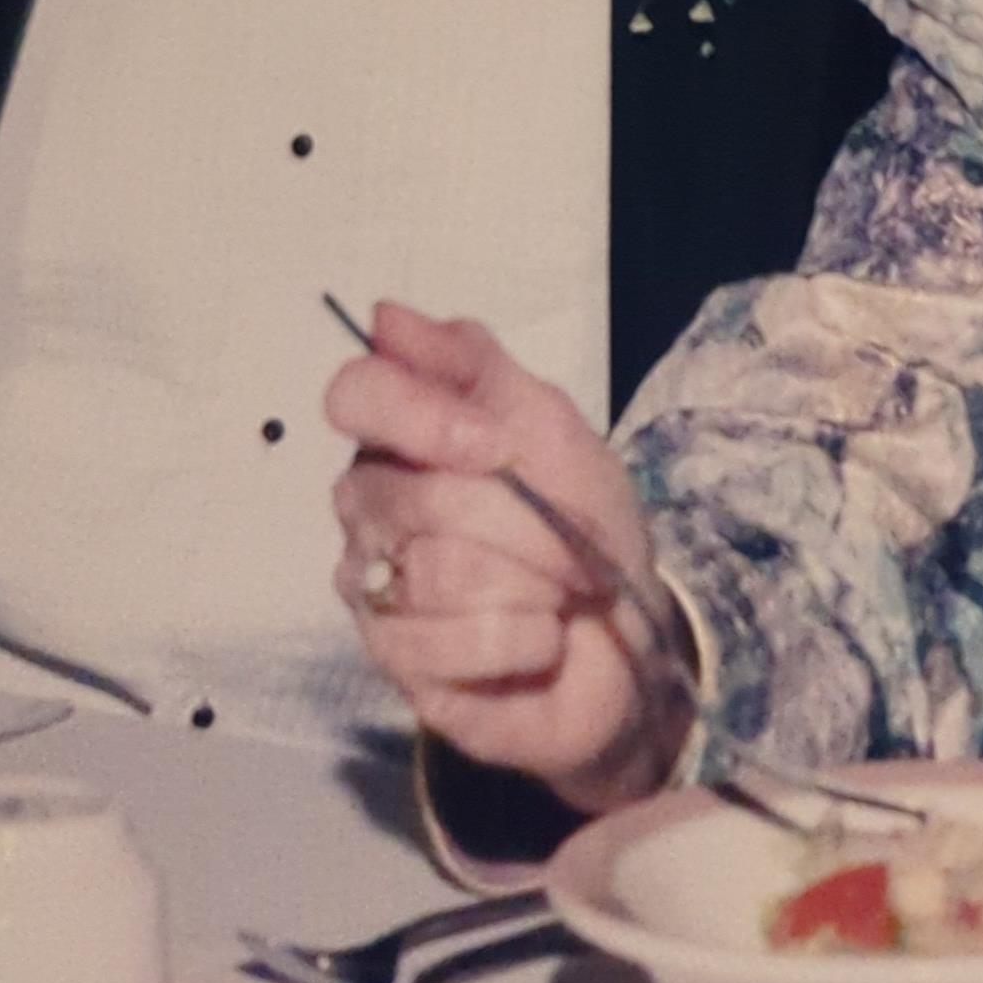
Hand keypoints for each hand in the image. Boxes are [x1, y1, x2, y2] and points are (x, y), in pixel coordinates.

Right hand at [328, 303, 676, 810]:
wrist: (626, 630)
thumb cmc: (582, 519)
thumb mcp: (550, 425)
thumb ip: (471, 365)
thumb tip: (383, 316)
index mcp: (398, 439)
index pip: (356, 396)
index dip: (424, 416)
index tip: (495, 444)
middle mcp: (367, 512)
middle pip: (423, 498)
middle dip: (529, 520)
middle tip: (571, 542)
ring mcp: (375, 593)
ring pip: (445, 572)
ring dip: (537, 581)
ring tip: (558, 591)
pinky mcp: (400, 666)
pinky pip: (459, 643)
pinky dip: (527, 639)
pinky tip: (538, 639)